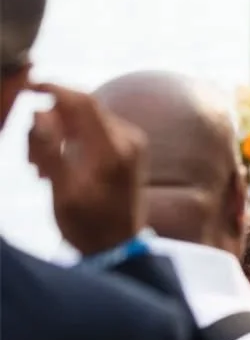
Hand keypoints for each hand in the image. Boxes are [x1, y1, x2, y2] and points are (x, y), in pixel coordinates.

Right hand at [28, 83, 146, 255]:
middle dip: (50, 124)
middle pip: (80, 108)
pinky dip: (71, 141)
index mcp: (114, 151)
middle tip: (32, 158)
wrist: (118, 250)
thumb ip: (49, 150)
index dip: (54, 88)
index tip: (28, 88)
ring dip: (57, 136)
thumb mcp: (62, 192)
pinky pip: (92, 131)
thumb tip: (40, 113)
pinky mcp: (127, 150)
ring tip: (41, 170)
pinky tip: (57, 167)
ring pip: (82, 119)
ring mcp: (131, 145)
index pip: (83, 101)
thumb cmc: (90, 227)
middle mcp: (128, 142)